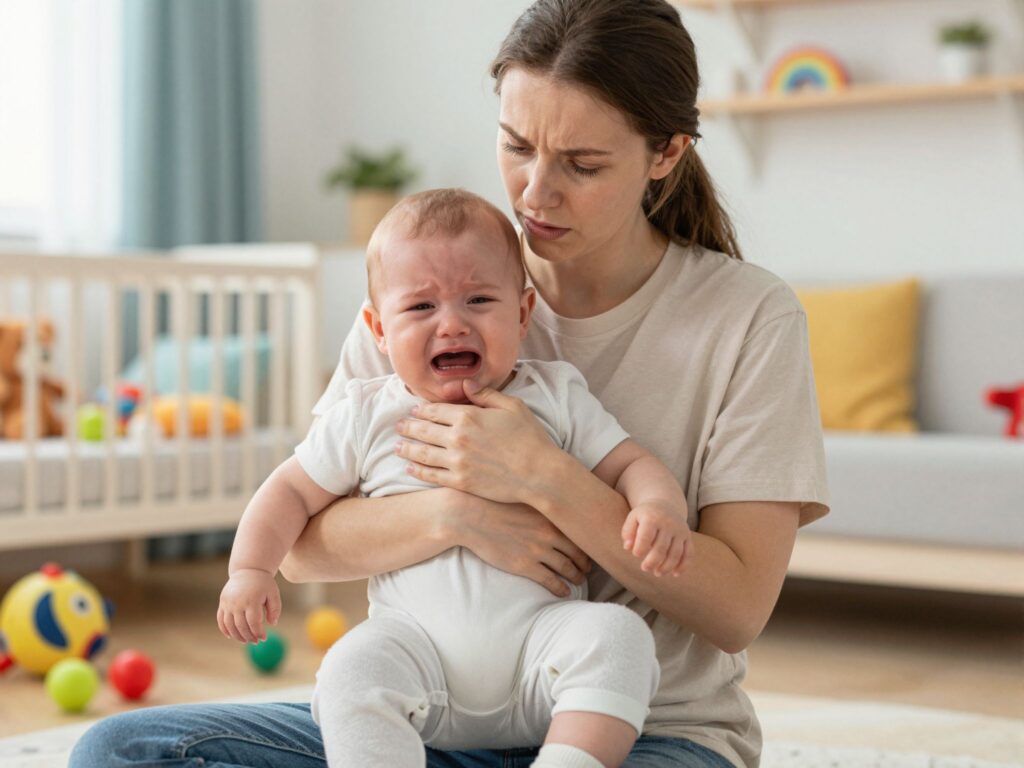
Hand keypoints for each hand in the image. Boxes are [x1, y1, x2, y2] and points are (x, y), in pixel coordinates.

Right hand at [217, 569, 281, 642]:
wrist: (248, 570)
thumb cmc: (264, 583)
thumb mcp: (273, 594)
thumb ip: (275, 609)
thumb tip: (272, 624)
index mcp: (252, 600)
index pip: (253, 622)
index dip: (258, 633)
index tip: (263, 638)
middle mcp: (238, 602)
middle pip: (241, 626)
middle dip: (249, 636)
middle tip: (255, 641)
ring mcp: (228, 603)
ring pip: (229, 625)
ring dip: (237, 636)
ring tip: (246, 640)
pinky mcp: (222, 602)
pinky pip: (221, 619)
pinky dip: (225, 629)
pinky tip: (231, 636)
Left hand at [395, 381, 560, 505]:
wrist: (539, 473)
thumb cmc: (530, 437)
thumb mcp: (511, 406)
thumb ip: (485, 394)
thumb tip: (464, 384)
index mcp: (468, 416)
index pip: (434, 411)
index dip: (421, 410)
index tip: (413, 410)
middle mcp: (457, 438)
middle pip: (423, 430)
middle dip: (408, 427)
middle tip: (398, 426)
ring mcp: (457, 461)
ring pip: (422, 453)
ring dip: (406, 449)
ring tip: (397, 447)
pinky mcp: (461, 482)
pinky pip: (432, 475)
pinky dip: (418, 471)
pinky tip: (410, 468)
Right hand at [450, 489, 590, 596]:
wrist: (471, 516)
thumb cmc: (494, 504)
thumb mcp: (523, 499)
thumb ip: (540, 505)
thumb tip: (551, 506)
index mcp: (549, 516)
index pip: (578, 533)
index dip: (587, 544)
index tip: (589, 550)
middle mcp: (549, 533)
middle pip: (577, 552)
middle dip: (585, 563)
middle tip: (588, 569)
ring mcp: (538, 551)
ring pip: (567, 568)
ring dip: (576, 577)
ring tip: (579, 581)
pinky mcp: (525, 566)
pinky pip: (551, 581)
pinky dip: (561, 588)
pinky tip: (564, 592)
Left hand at [621, 502, 690, 576]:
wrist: (666, 504)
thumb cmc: (645, 515)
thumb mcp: (633, 518)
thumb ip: (628, 532)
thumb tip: (628, 547)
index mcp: (652, 518)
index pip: (646, 537)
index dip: (640, 549)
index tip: (636, 554)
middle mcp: (668, 523)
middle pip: (661, 548)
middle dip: (652, 562)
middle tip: (645, 568)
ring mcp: (680, 530)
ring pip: (676, 553)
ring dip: (667, 567)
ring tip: (657, 573)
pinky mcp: (688, 536)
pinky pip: (689, 553)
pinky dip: (683, 565)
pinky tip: (675, 573)